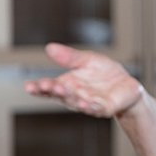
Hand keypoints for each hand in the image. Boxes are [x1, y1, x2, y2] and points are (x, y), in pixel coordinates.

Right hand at [23, 43, 143, 118]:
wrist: (126, 84)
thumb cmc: (104, 73)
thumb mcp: (86, 59)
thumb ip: (69, 57)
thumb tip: (49, 47)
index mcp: (67, 84)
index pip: (48, 88)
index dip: (38, 88)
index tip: (28, 86)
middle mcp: (74, 96)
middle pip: (60, 94)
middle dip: (52, 90)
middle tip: (44, 84)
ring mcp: (88, 103)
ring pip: (75, 102)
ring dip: (69, 97)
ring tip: (62, 90)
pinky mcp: (104, 108)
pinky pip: (95, 108)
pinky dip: (89, 106)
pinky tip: (84, 103)